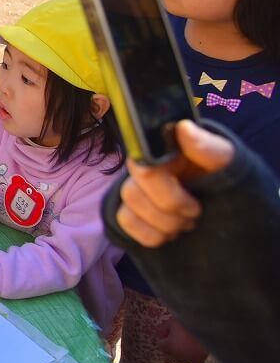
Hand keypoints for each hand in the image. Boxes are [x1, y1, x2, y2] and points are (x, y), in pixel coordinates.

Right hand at [116, 120, 234, 246]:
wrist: (235, 210)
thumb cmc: (230, 183)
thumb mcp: (230, 164)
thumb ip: (209, 147)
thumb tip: (183, 127)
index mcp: (163, 150)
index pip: (142, 166)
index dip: (165, 192)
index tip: (193, 204)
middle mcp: (143, 167)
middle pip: (132, 191)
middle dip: (170, 210)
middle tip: (196, 212)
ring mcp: (135, 190)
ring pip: (128, 209)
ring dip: (164, 224)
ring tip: (186, 223)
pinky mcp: (131, 212)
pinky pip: (125, 223)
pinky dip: (151, 235)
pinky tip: (170, 233)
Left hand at [156, 316, 208, 362]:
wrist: (208, 329)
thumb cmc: (188, 324)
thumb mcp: (172, 322)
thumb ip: (163, 328)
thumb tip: (160, 333)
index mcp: (169, 346)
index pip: (160, 346)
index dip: (163, 339)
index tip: (167, 334)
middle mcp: (177, 356)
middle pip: (167, 359)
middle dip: (168, 352)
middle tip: (173, 343)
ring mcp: (189, 360)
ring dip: (179, 358)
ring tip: (182, 349)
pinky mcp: (200, 361)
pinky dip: (191, 361)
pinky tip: (192, 353)